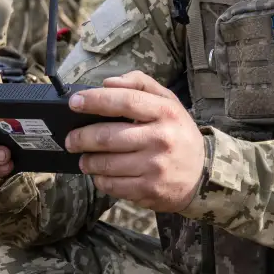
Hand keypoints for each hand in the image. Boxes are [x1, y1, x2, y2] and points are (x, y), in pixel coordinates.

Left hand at [65, 71, 203, 212]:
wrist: (202, 175)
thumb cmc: (177, 133)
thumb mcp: (168, 102)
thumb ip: (140, 83)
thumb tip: (108, 83)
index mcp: (166, 112)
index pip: (125, 101)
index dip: (95, 100)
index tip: (74, 102)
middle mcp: (161, 139)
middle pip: (108, 136)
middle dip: (81, 138)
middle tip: (71, 139)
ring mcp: (155, 167)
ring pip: (106, 164)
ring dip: (87, 161)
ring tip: (84, 158)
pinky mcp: (149, 190)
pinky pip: (112, 186)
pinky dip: (99, 180)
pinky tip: (100, 174)